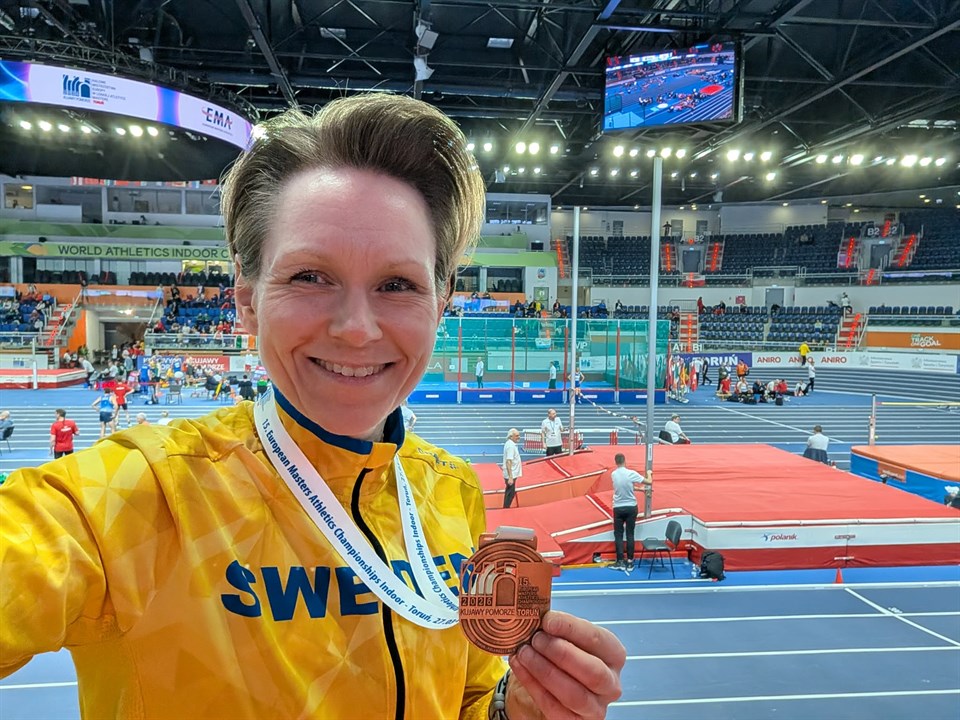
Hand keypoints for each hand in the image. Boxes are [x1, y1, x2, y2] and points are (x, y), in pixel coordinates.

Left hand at [506, 610, 624, 719]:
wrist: (549, 687)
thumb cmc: (561, 657)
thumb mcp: (564, 638)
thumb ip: (557, 627)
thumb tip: (537, 613)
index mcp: (613, 655)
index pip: (598, 640)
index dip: (571, 629)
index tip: (547, 620)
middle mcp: (610, 683)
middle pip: (592, 671)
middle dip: (561, 653)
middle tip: (536, 639)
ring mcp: (595, 707)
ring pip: (574, 694)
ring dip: (544, 670)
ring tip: (523, 652)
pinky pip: (553, 706)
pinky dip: (532, 684)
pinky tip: (519, 666)